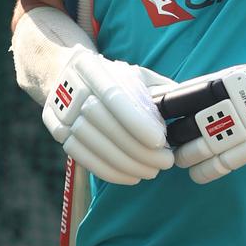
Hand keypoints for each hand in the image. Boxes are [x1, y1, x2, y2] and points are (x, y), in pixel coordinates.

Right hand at [41, 45, 174, 183]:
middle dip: (137, 148)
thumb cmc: (109, 76)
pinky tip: (130, 177)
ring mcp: (61, 112)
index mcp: (92, 68)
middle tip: (165, 161)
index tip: (160, 139)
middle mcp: (72, 89)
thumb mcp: (132, 73)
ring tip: (152, 171)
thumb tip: (187, 101)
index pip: (114, 97)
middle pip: (105, 124)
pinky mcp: (58, 133)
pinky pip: (83, 157)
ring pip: (94, 144)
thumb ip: (157, 87)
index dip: (137, 120)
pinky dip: (109, 171)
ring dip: (126, 163)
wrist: (62, 74)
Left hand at [159, 57, 245, 183]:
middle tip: (165, 143)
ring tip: (179, 159)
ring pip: (203, 148)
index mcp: (218, 84)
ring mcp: (244, 126)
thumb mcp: (222, 77)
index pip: (178, 101)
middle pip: (188, 128)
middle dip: (172, 139)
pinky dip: (206, 171)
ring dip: (186, 157)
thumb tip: (161, 103)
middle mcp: (230, 105)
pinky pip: (225, 163)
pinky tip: (195, 173)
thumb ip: (197, 91)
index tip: (146, 119)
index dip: (159, 112)